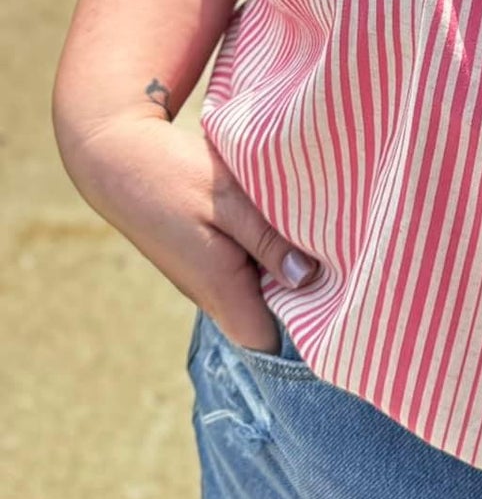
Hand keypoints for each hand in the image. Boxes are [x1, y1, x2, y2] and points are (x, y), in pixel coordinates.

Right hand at [57, 111, 318, 353]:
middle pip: (270, 319)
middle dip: (306, 298)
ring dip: (289, 271)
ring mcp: (207, 280)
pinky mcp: (206, 261)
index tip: (342, 300)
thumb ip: (268, 240)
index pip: (269, 342)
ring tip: (327, 240)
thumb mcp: (230, 199)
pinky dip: (270, 255)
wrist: (118, 156)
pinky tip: (293, 227)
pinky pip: (248, 273)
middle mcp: (212, 296)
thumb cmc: (174, 175)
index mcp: (220, 289)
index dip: (307, 330)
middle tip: (345, 261)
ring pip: (261, 293)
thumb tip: (308, 278)